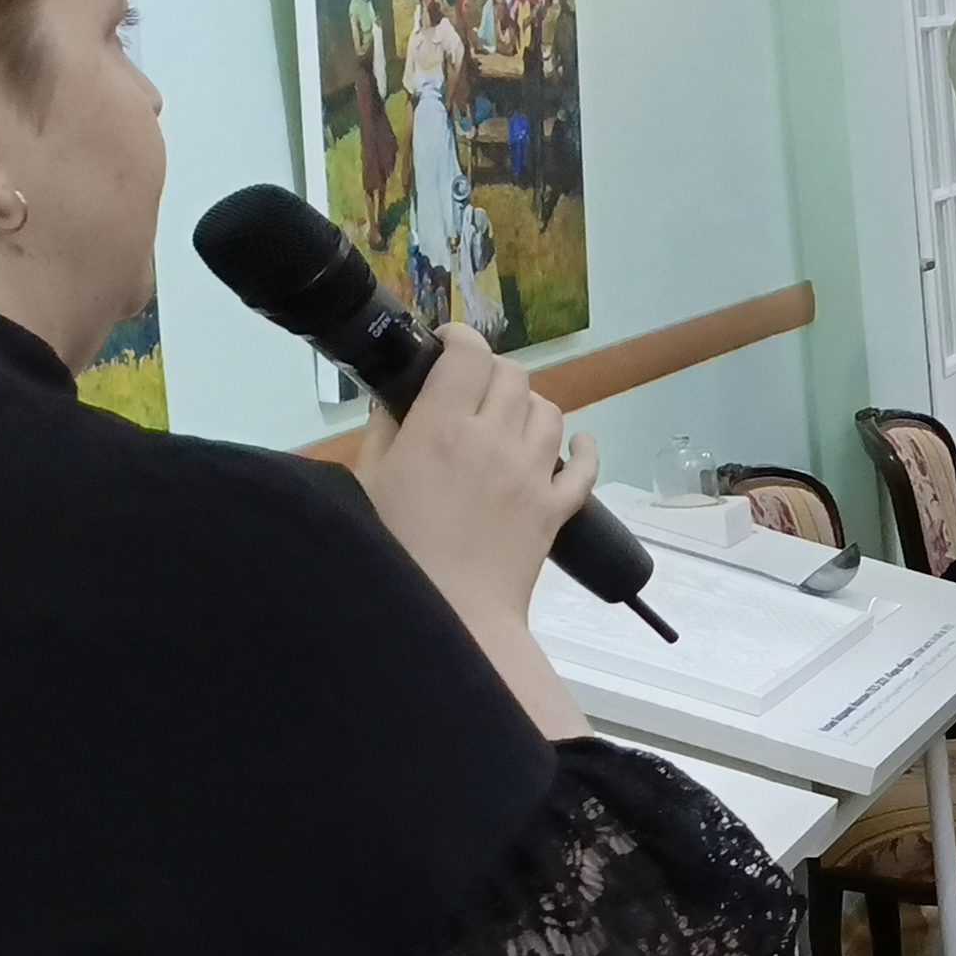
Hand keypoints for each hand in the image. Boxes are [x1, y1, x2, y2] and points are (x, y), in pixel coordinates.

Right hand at [359, 326, 591, 631]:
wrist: (452, 615)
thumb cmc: (397, 550)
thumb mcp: (371, 481)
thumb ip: (386, 431)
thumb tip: (396, 400)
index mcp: (442, 427)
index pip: (468, 355)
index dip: (459, 339)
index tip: (446, 347)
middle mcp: (495, 439)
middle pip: (512, 376)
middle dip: (491, 373)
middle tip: (470, 390)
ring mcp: (533, 473)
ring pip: (549, 411)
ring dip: (529, 406)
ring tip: (508, 420)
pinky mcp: (557, 508)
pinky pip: (584, 466)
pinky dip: (582, 449)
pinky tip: (574, 445)